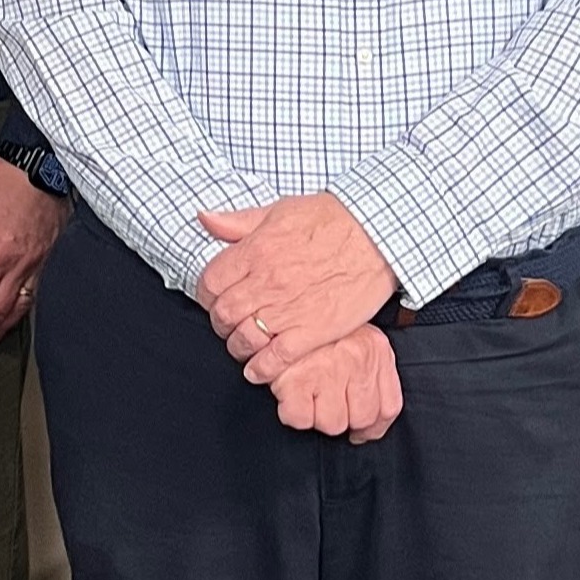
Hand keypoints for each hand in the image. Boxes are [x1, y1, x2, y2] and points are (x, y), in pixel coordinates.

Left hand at [196, 193, 396, 380]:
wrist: (376, 235)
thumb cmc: (329, 219)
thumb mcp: (277, 210)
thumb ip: (238, 221)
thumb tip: (204, 218)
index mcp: (255, 251)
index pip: (211, 282)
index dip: (207, 295)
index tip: (213, 299)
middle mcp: (267, 281)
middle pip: (224, 314)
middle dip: (219, 324)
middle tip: (227, 326)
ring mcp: (289, 308)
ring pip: (245, 339)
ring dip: (238, 347)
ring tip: (242, 347)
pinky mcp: (314, 330)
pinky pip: (277, 358)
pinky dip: (262, 368)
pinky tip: (258, 370)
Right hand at [263, 325, 403, 443]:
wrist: (283, 294)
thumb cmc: (316, 316)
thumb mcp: (356, 330)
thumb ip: (370, 363)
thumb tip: (372, 414)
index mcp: (374, 348)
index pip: (388, 407)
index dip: (373, 427)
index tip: (360, 431)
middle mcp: (356, 360)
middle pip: (361, 419)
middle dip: (343, 417)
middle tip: (326, 402)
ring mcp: (327, 371)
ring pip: (332, 423)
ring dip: (316, 415)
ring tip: (306, 392)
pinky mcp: (295, 379)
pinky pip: (299, 418)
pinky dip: (291, 412)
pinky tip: (289, 394)